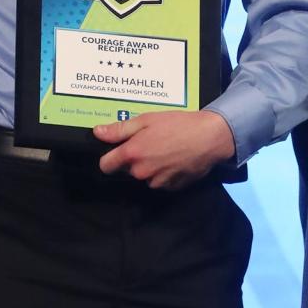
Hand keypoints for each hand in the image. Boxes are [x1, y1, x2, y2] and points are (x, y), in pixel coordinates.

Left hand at [94, 110, 235, 189]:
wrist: (210, 137)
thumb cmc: (178, 124)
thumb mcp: (147, 120)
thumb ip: (120, 129)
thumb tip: (97, 133)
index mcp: (132, 154)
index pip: (105, 165)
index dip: (110, 157)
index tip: (119, 150)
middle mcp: (141, 172)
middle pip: (127, 170)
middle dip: (135, 160)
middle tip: (151, 143)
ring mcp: (157, 182)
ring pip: (145, 176)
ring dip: (150, 167)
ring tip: (166, 150)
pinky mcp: (172, 187)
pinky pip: (161, 182)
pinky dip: (165, 173)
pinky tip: (175, 159)